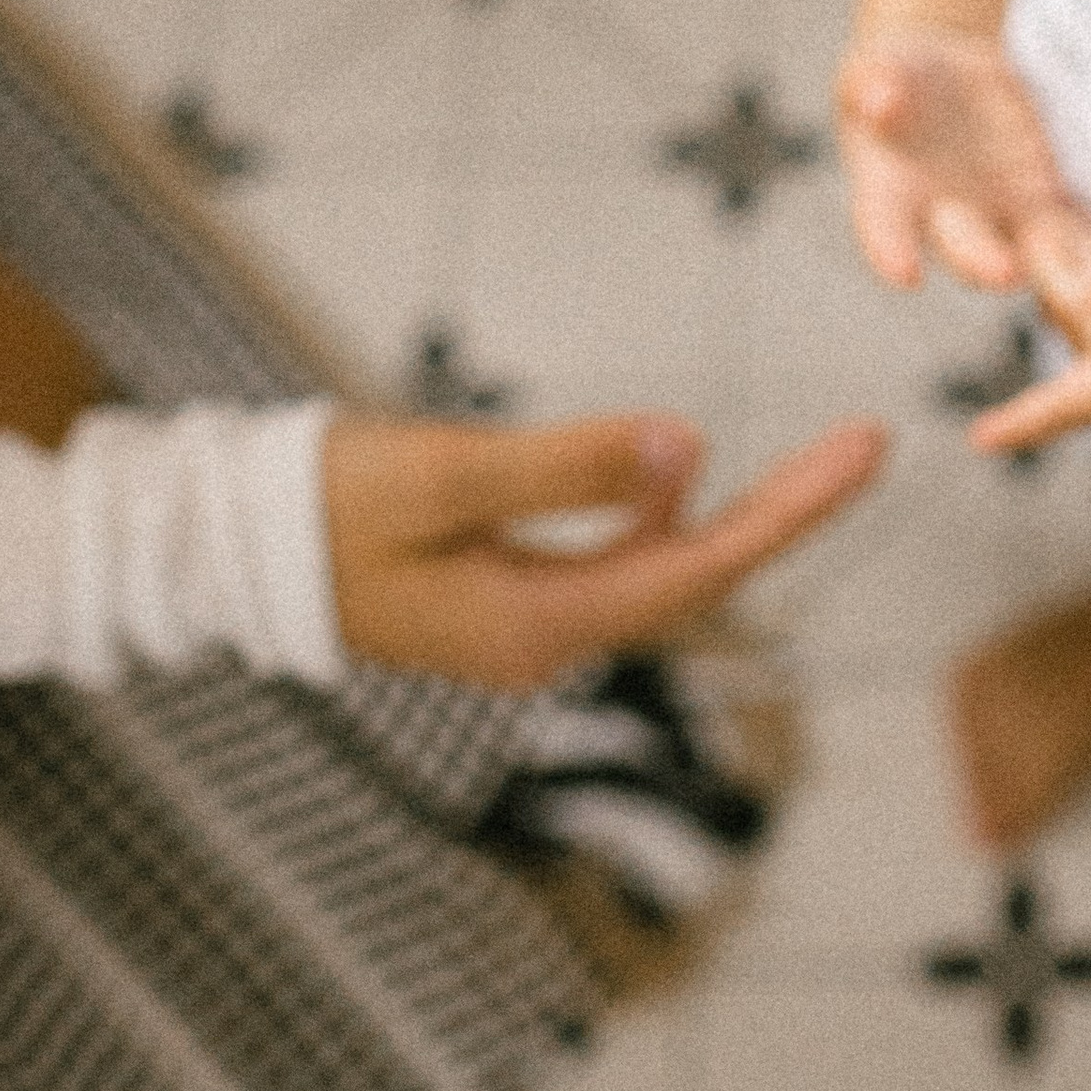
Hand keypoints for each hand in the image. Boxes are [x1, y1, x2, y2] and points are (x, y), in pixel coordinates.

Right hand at [323, 407, 885, 688]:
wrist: (223, 547)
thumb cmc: (324, 504)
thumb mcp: (446, 472)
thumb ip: (568, 464)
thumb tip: (688, 449)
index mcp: (539, 623)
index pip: (701, 567)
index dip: (792, 509)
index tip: (867, 450)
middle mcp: (545, 643)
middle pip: (696, 576)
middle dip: (786, 513)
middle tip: (867, 446)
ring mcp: (522, 630)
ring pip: (659, 572)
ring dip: (732, 518)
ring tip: (814, 464)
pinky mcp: (500, 603)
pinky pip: (609, 565)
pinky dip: (654, 518)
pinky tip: (665, 472)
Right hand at [835, 30, 1090, 294]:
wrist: (943, 82)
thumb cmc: (897, 78)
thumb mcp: (879, 67)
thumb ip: (874, 82)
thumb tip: (880, 97)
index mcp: (890, 194)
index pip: (882, 226)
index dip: (889, 249)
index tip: (903, 271)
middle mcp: (946, 222)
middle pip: (965, 251)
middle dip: (983, 262)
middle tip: (1001, 271)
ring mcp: (1000, 220)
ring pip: (1031, 257)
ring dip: (1058, 269)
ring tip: (1088, 278)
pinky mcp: (1046, 209)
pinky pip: (1079, 237)